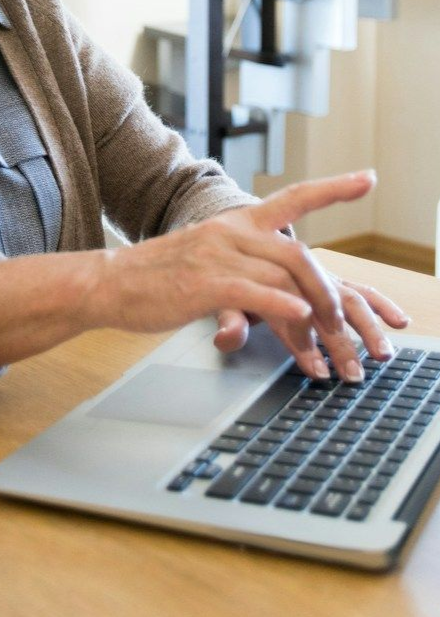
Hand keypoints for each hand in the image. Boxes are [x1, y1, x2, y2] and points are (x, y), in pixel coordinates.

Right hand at [94, 171, 409, 377]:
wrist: (108, 282)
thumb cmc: (157, 277)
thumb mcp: (207, 259)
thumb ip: (247, 264)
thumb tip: (289, 291)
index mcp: (233, 223)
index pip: (292, 197)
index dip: (333, 188)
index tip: (368, 178)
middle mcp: (229, 232)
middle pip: (300, 253)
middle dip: (330, 291)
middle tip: (342, 325)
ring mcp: (216, 256)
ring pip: (284, 277)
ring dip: (314, 314)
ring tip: (325, 344)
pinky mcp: (203, 283)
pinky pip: (255, 292)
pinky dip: (284, 306)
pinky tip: (299, 319)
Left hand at [215, 274, 409, 378]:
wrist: (234, 244)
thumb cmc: (228, 277)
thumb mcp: (217, 296)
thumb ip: (226, 317)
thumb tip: (227, 337)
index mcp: (264, 277)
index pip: (286, 308)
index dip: (301, 340)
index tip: (316, 370)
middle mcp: (295, 274)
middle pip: (322, 303)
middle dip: (339, 340)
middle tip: (351, 372)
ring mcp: (315, 277)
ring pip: (345, 295)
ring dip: (367, 325)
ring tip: (382, 353)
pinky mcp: (329, 279)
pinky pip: (358, 287)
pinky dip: (380, 303)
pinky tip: (399, 320)